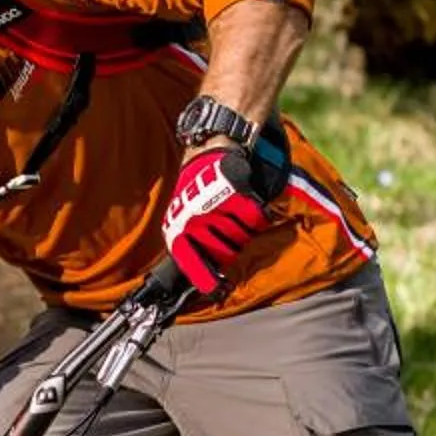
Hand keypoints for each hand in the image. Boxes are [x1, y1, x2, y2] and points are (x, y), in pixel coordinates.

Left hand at [162, 145, 281, 292]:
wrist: (211, 147)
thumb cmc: (198, 187)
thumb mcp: (184, 216)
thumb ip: (190, 244)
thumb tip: (198, 279)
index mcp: (178, 229)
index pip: (190, 261)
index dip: (203, 277)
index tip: (214, 288)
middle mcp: (193, 221)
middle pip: (224, 254)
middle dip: (230, 249)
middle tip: (230, 235)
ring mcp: (212, 210)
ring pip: (240, 239)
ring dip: (244, 231)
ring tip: (236, 216)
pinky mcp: (233, 197)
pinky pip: (254, 221)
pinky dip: (257, 217)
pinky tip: (250, 208)